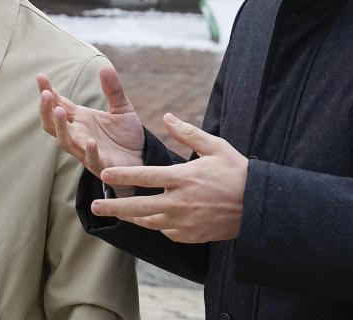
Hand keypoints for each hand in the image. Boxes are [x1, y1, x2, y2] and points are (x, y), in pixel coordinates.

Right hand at [37, 66, 144, 180]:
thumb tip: (105, 66)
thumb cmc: (126, 135)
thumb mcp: (122, 108)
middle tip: (45, 94)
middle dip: (47, 109)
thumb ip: (113, 90)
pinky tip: (90, 142)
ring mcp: (87, 150)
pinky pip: (91, 159)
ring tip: (59, 111)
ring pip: (66, 140)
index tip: (40, 76)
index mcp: (81, 119)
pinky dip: (89, 151)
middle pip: (53, 123)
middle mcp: (79, 134)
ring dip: (60, 127)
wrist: (142, 159)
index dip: (48, 91)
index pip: (59, 103)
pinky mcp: (101, 165)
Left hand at [91, 113, 248, 243]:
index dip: (123, 175)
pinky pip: (165, 230)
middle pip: (139, 206)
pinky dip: (156, 224)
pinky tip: (149, 218)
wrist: (257, 207)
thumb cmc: (237, 172)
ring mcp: (185, 222)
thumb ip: (188, 133)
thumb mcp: (216, 147)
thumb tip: (167, 116)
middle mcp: (181, 202)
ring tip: (114, 214)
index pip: (146, 176)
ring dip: (130, 218)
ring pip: (148, 222)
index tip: (103, 174)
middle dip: (114, 207)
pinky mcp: (189, 236)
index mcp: (184, 177)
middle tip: (94, 207)